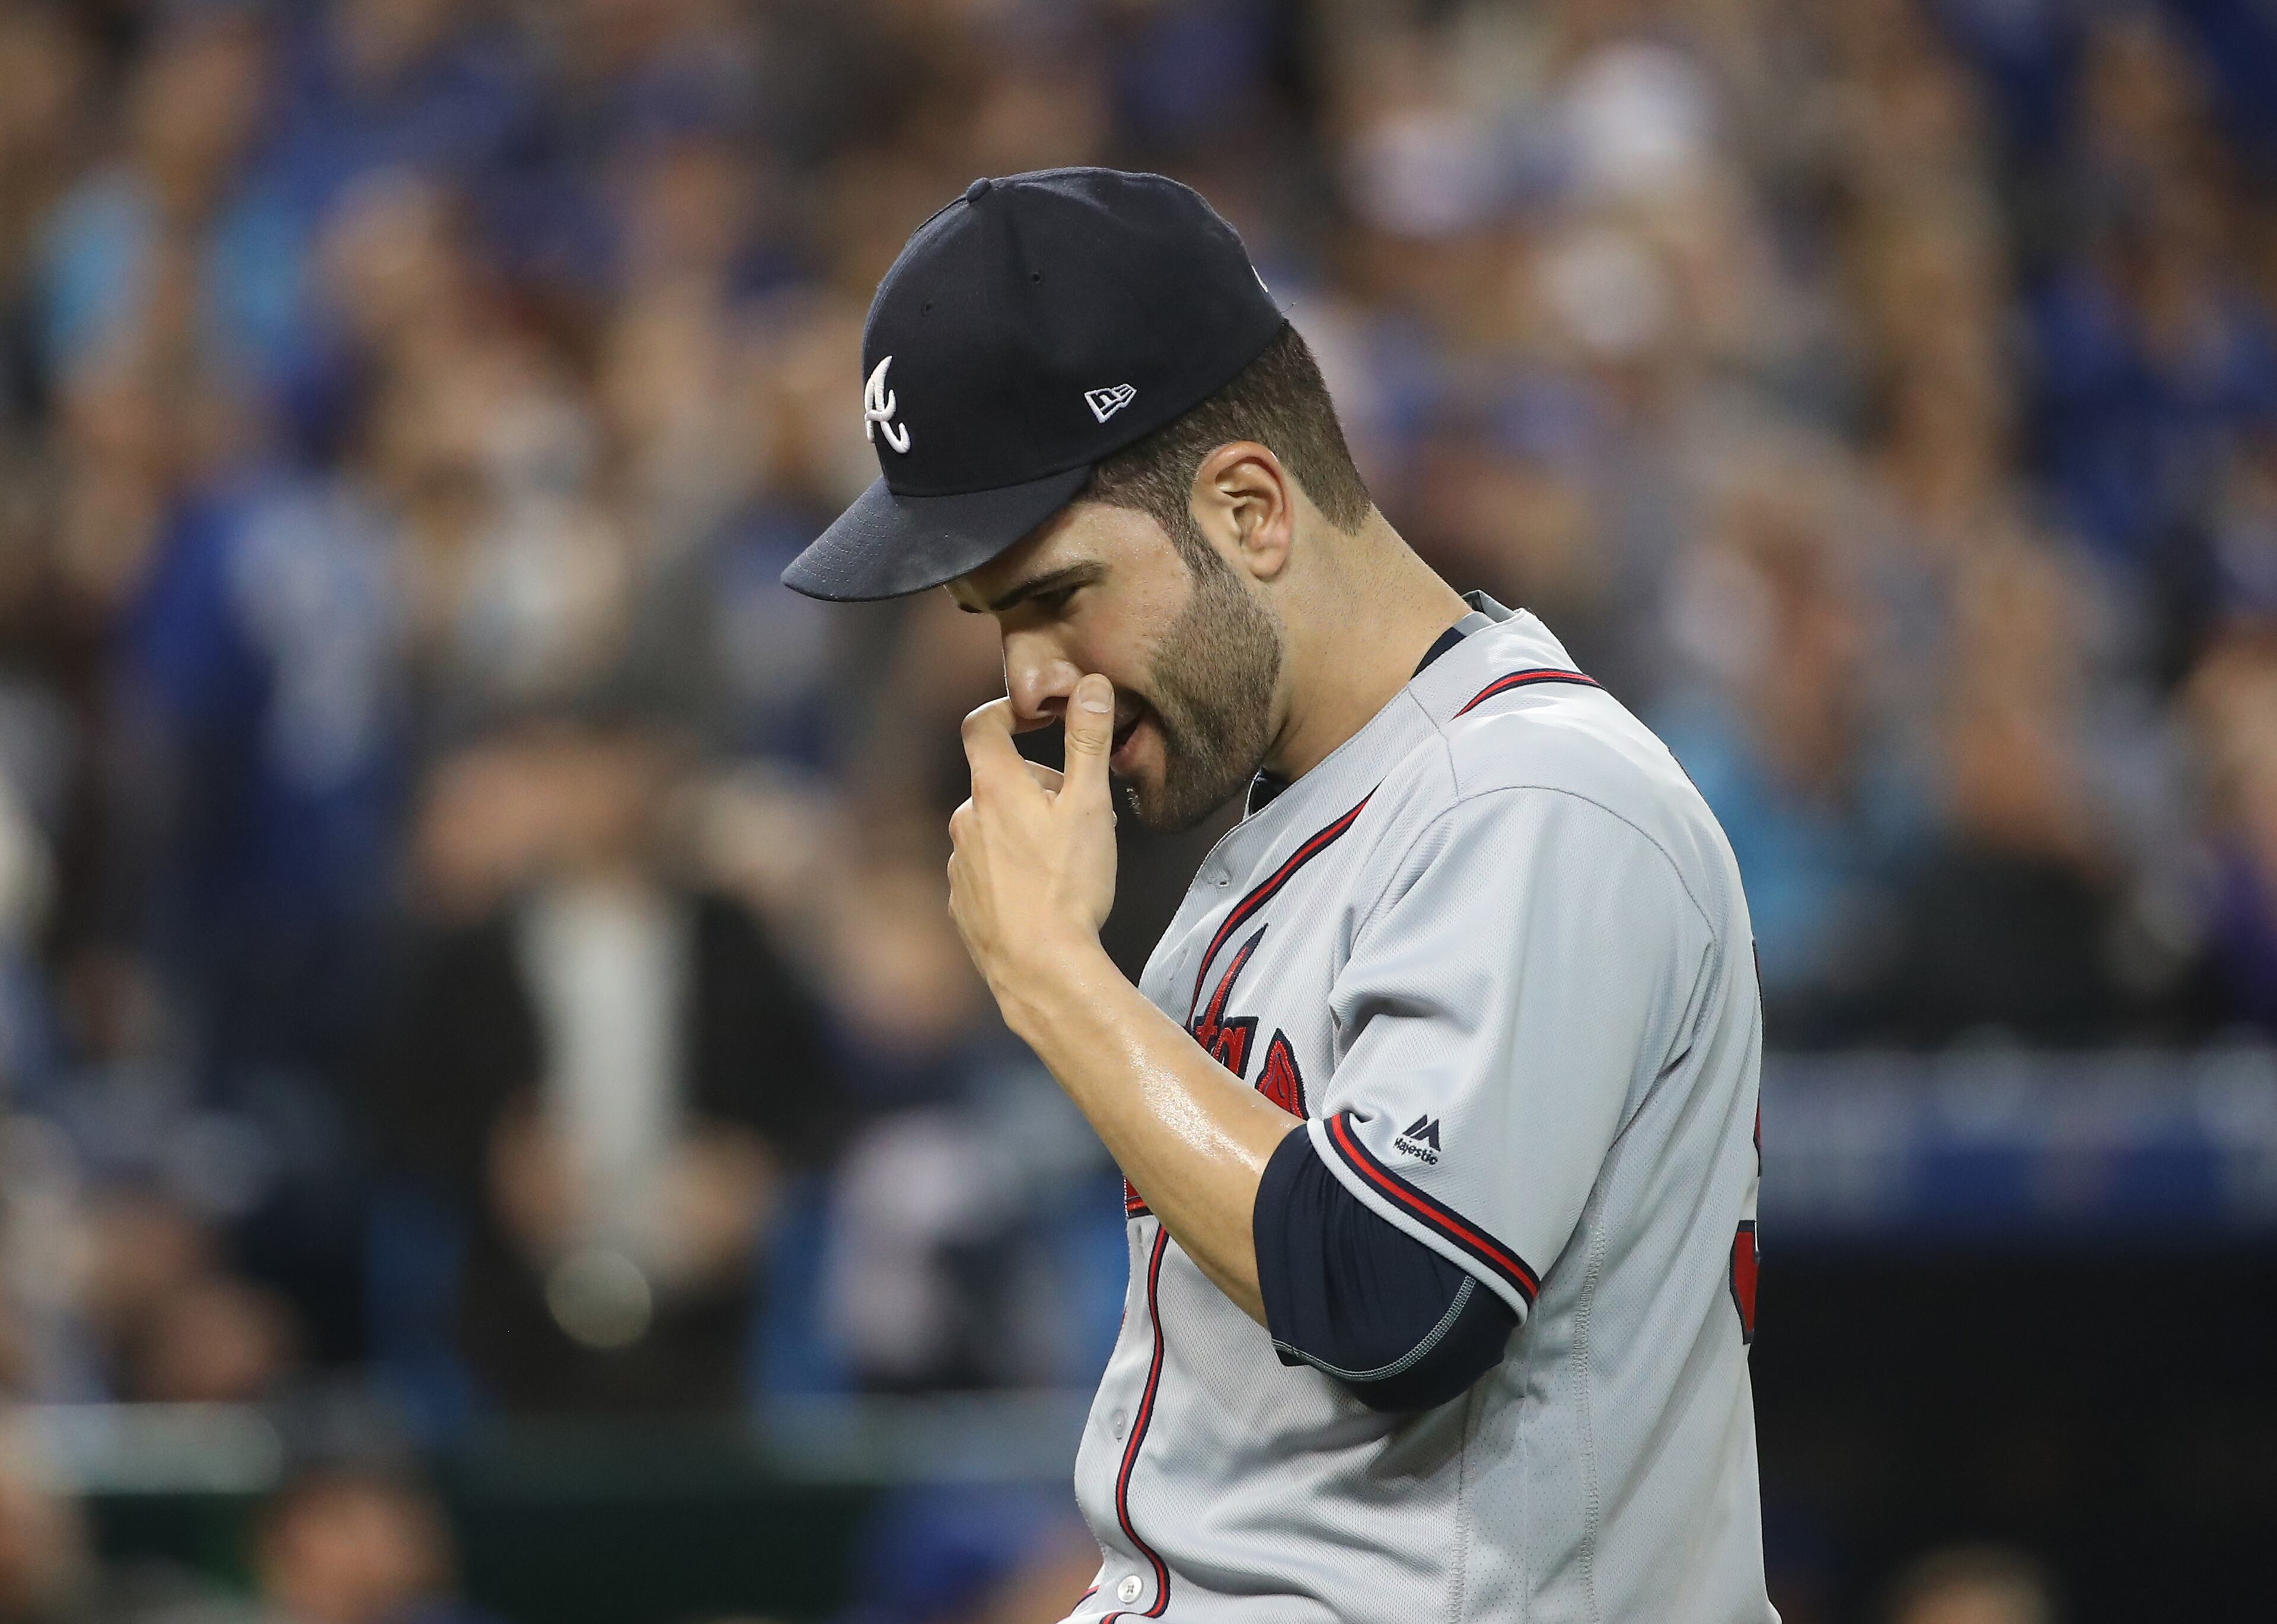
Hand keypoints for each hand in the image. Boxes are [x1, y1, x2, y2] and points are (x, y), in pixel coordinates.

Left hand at [947, 674, 1119, 1002]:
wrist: (1040, 970)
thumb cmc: (1068, 885)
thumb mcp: (1090, 807)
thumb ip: (1087, 742)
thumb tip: (1091, 684)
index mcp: (993, 789)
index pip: (981, 725)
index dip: (1006, 711)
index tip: (1035, 719)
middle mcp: (964, 820)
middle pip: (996, 781)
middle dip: (1035, 786)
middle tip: (1080, 815)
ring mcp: (957, 864)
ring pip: (992, 828)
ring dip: (1022, 831)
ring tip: (1065, 862)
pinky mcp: (961, 902)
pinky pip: (985, 869)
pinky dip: (1010, 870)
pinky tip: (1041, 895)